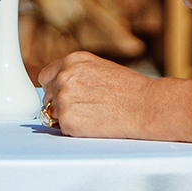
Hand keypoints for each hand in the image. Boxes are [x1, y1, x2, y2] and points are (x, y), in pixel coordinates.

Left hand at [39, 50, 154, 138]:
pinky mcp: (68, 120)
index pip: (45, 77)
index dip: (55, 88)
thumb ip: (76, 74)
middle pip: (48, 96)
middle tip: (86, 108)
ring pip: (53, 113)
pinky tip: (93, 123)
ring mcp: (64, 98)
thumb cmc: (129, 89)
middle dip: (61, 103)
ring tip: (93, 114)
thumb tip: (59, 87)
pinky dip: (74, 129)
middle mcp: (64, 76)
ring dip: (68, 117)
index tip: (67, 96)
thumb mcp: (99, 68)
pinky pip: (62, 128)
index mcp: (72, 60)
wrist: (146, 106)